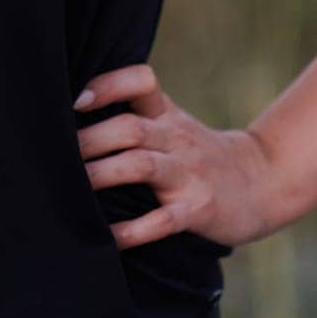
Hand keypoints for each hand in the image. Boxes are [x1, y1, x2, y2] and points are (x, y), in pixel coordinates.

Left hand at [73, 62, 278, 249]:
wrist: (262, 181)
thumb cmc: (198, 152)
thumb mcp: (172, 123)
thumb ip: (134, 115)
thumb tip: (67, 118)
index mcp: (166, 113)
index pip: (140, 80)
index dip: (108, 85)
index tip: (77, 100)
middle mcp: (176, 137)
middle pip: (130, 128)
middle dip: (90, 140)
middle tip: (54, 154)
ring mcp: (188, 173)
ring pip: (142, 166)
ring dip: (103, 174)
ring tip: (73, 186)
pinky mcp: (198, 209)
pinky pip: (163, 219)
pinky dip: (134, 230)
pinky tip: (109, 237)